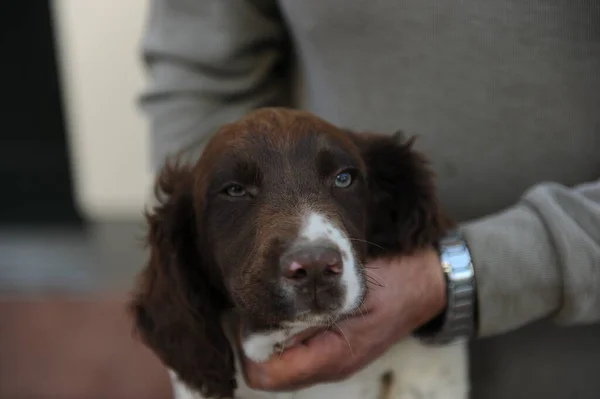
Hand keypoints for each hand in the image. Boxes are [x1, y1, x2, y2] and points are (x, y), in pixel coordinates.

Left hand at [241, 247, 445, 391]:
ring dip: (269, 338)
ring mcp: (332, 360)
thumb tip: (265, 323)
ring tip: (271, 304)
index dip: (249, 346)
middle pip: (268, 373)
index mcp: (333, 357)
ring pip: (280, 365)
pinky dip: (284, 335)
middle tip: (255, 305)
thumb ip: (310, 312)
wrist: (424, 286)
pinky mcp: (333, 349)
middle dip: (254, 343)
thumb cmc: (393, 285)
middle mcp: (329, 366)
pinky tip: (289, 308)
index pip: (267, 374)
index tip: (250, 313)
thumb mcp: (351, 293)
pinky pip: (295, 353)